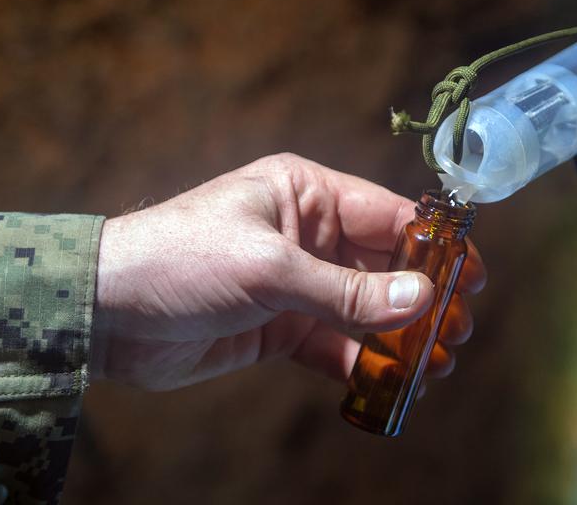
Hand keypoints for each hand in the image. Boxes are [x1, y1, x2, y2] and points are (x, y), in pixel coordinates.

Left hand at [92, 153, 485, 389]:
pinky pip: (336, 344)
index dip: (434, 246)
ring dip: (400, 336)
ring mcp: (296, 284)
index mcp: (307, 195)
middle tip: (460, 329)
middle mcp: (308, 235)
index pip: (388, 216)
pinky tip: (391, 381)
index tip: (472, 277)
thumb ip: (347, 291)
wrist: (104, 313)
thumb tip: (421, 299)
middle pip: (385, 266)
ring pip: (365, 310)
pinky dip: (363, 363)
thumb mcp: (269, 269)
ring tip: (439, 362)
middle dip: (424, 298)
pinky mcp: (281, 327)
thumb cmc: (180, 260)